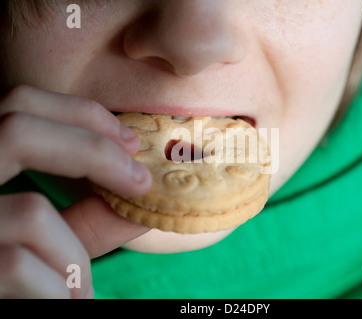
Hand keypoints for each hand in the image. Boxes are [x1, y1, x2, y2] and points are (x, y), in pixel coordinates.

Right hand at [0, 85, 151, 297]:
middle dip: (96, 152)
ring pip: (31, 212)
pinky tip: (64, 300)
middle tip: (141, 181)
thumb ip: (88, 217)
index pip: (20, 104)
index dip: (81, 113)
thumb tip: (144, 193)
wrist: (0, 297)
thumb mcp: (46, 239)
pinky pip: (19, 265)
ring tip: (81, 287)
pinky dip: (59, 288)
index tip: (131, 141)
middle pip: (18, 128)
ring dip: (74, 257)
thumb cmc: (14, 275)